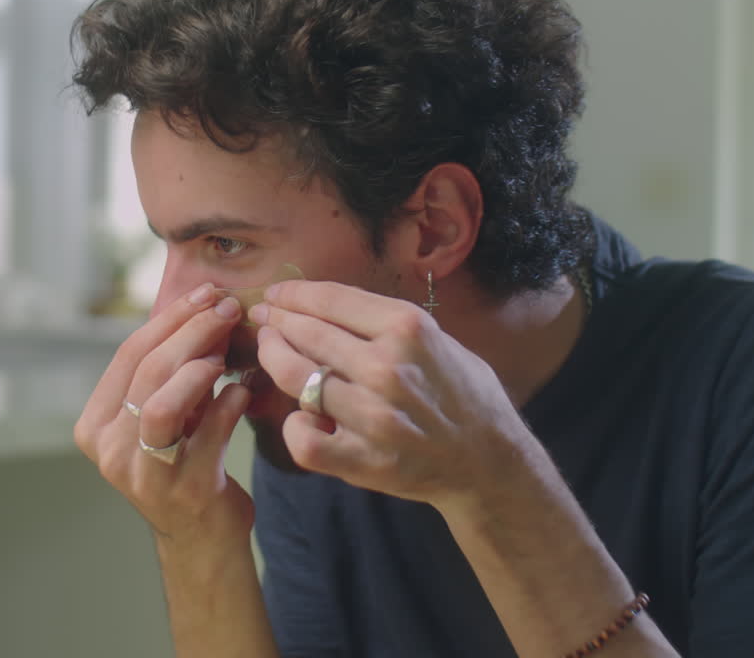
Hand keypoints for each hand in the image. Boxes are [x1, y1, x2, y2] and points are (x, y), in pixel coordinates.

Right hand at [73, 285, 254, 544]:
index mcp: (96, 425)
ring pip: (161, 405)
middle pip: (146, 372)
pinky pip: (207, 437)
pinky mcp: (185, 492)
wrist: (202, 539)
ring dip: (197, 369)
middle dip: (191, 332)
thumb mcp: (170, 416)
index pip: (127, 355)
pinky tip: (244, 391)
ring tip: (226, 355)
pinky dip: (228, 405)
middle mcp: (111, 450)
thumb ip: (176, 371)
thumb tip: (208, 308)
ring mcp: (145, 474)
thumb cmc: (185, 465)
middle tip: (227, 309)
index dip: (169, 318)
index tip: (205, 293)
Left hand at [250, 280, 522, 506]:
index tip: (277, 292)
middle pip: (307, 333)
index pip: (331, 299)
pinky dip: (294, 426)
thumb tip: (325, 306)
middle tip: (263, 318)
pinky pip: (304, 439)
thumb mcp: (439, 340)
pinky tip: (299, 417)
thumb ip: (385, 324)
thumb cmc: (465, 395)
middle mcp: (387, 368)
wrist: (489, 462)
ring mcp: (373, 416)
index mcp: (409, 329)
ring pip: (296, 379)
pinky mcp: (363, 460)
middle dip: (276, 321)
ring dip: (273, 360)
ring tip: (268, 351)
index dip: (294, 293)